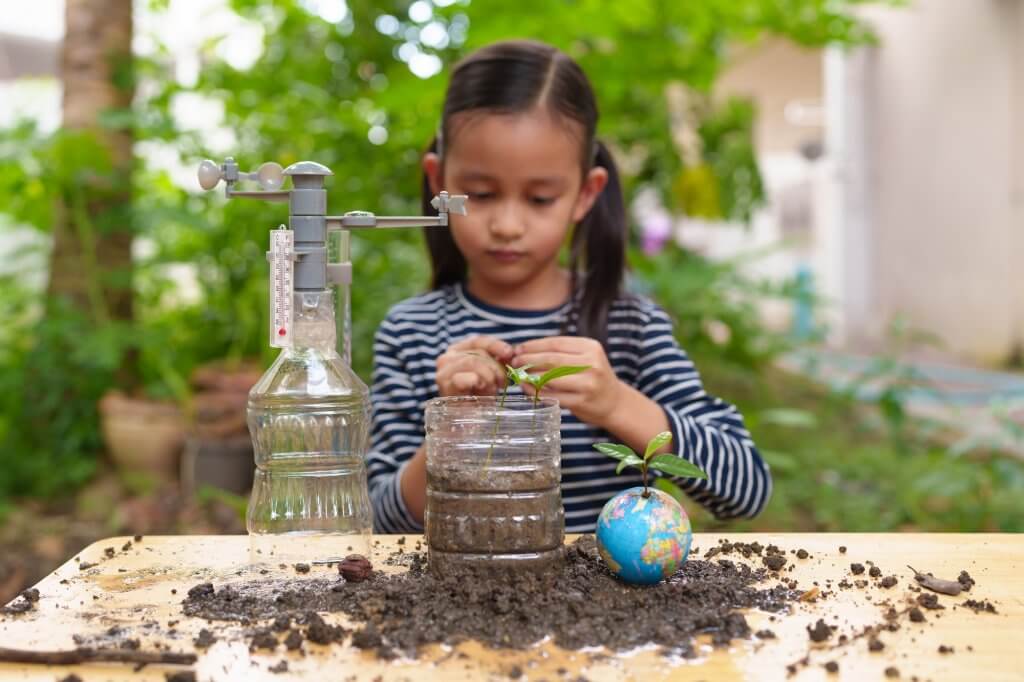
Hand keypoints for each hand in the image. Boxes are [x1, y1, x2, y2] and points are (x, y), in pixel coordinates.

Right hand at [436, 335, 514, 396]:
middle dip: (495, 367)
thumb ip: (497, 362)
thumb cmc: (479, 397)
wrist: (466, 422)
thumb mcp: (491, 375)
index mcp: (458, 351)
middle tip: (502, 382)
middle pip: (478, 353)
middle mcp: (447, 358)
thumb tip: (510, 354)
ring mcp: (444, 371)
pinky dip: (475, 382)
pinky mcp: (444, 385)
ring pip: (472, 362)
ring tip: (491, 389)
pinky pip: (463, 377)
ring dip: (487, 376)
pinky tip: (480, 388)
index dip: (495, 345)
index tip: (510, 353)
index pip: (478, 341)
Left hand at [511, 336, 625, 426]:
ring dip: (530, 376)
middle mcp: (591, 364)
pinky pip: (553, 395)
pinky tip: (528, 389)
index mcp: (591, 347)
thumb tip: (525, 350)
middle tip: (514, 362)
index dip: (533, 346)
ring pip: (550, 378)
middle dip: (529, 360)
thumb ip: (561, 353)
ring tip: (518, 375)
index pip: (556, 343)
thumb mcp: (585, 358)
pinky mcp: (581, 401)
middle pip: (552, 359)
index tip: (518, 349)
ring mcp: (587, 383)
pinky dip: (537, 392)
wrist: (614, 402)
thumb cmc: (593, 377)